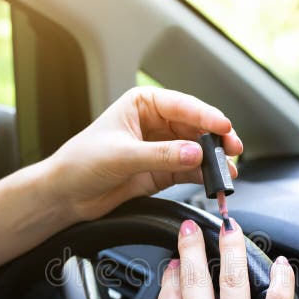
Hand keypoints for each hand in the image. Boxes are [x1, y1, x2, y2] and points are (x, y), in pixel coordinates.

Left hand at [44, 86, 242, 222]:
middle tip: (233, 149)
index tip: (224, 127)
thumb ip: (161, 155)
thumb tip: (195, 153)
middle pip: (196, 127)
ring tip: (228, 170)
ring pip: (197, 150)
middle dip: (216, 139)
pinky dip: (203, 176)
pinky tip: (214, 181)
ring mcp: (162, 148)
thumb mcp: (122, 155)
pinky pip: (190, 170)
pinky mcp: (163, 171)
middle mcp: (156, 123)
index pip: (183, 105)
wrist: (65, 194)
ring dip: (213, 160)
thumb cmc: (81, 163)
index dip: (206, 116)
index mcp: (143, 104)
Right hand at [138, 219, 294, 298]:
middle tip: (193, 229)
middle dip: (193, 245)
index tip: (176, 263)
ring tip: (230, 227)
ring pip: (234, 276)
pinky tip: (280, 263)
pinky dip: (281, 277)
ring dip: (230, 246)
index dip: (172, 273)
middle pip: (197, 275)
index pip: (169, 294)